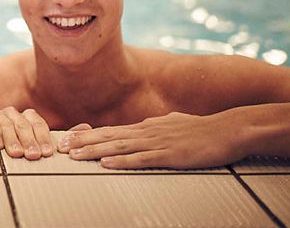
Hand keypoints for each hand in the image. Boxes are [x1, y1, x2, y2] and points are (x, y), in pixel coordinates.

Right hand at [0, 107, 53, 159]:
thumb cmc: (12, 147)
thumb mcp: (27, 145)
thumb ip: (39, 145)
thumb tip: (54, 152)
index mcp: (27, 116)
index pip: (38, 124)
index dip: (43, 138)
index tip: (46, 152)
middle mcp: (13, 113)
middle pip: (23, 125)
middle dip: (29, 141)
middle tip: (33, 155)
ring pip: (7, 125)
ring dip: (13, 140)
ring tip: (17, 153)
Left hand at [57, 112, 243, 168]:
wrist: (228, 129)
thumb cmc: (202, 130)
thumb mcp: (173, 124)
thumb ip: (156, 127)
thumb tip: (144, 128)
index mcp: (147, 126)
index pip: (111, 130)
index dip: (88, 134)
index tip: (69, 138)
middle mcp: (147, 131)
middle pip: (108, 136)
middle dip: (83, 142)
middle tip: (62, 146)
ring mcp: (157, 142)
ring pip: (119, 147)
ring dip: (95, 151)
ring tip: (75, 155)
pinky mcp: (169, 155)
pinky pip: (141, 159)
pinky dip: (122, 162)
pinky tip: (107, 164)